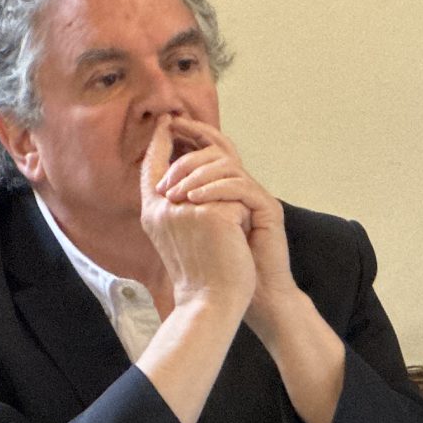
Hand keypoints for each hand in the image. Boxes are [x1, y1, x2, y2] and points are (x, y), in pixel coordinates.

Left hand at [155, 117, 295, 310]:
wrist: (235, 297)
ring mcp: (257, 196)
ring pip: (228, 164)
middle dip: (191, 145)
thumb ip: (180, 203)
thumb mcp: (189, 228)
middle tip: (166, 158)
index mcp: (225, 187)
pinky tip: (194, 200)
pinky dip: (215, 189)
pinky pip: (241, 186)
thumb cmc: (211, 268)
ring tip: (174, 192)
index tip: (163, 125)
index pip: (210, 148)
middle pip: (221, 147)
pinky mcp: (268, 209)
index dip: (190, 133)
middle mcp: (243, 186)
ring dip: (197, 173)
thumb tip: (154, 182)